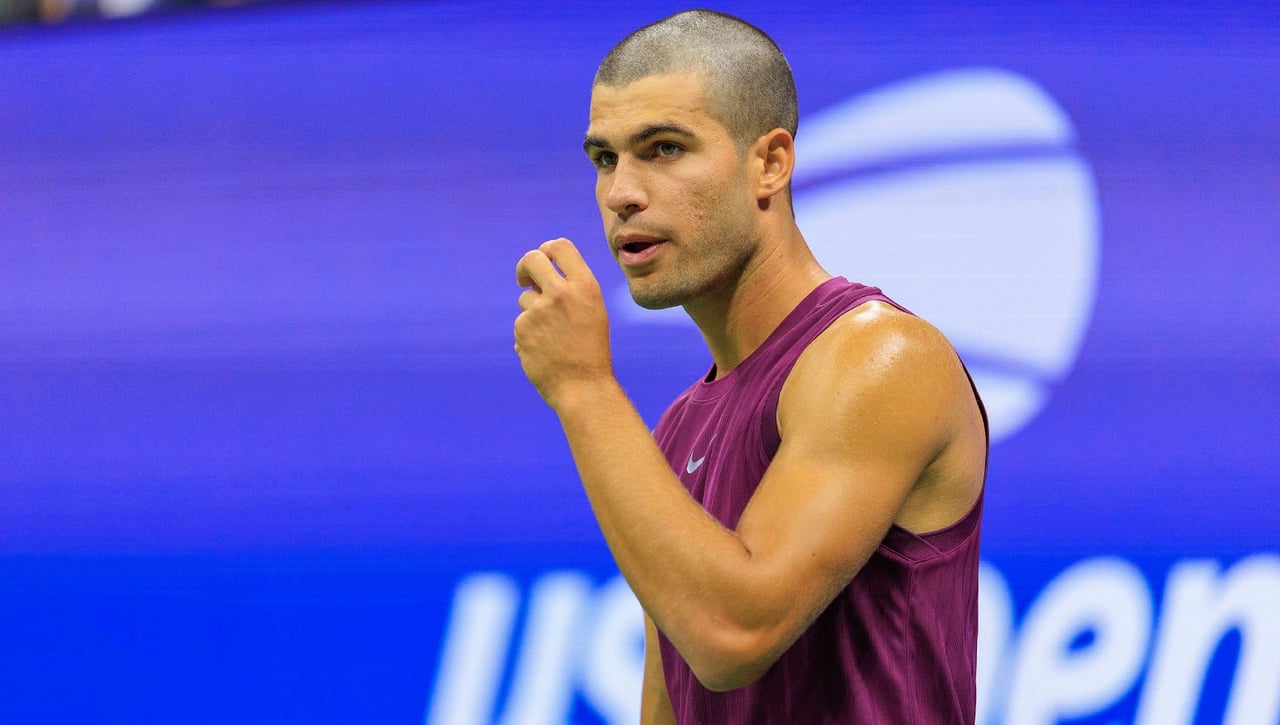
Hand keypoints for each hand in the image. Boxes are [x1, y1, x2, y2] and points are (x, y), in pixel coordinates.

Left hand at [514, 238, 612, 408]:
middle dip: (524, 267)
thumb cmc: (590, 351)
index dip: (547, 249)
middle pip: (532, 259)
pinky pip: (521, 322)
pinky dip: (529, 335)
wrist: (583, 387)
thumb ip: (572, 289)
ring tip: (552, 338)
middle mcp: (562, 292)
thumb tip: (539, 276)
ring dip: (533, 313)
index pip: (560, 246)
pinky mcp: (522, 327)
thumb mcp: (592, 312)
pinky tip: (544, 351)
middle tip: (523, 279)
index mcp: (585, 286)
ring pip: (525, 298)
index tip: (542, 259)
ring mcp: (539, 309)